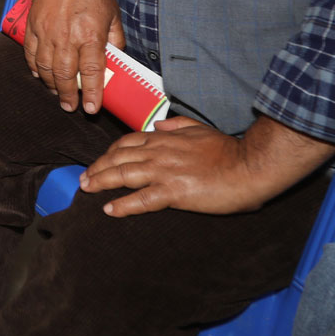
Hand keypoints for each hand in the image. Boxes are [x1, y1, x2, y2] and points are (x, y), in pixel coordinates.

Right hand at [24, 0, 123, 113]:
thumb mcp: (113, 15)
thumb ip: (115, 41)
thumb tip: (114, 60)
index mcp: (90, 35)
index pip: (92, 73)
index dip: (92, 94)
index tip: (92, 109)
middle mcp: (66, 37)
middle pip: (65, 75)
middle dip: (68, 96)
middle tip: (71, 107)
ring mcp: (46, 32)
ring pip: (45, 68)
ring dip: (51, 85)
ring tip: (58, 94)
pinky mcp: (33, 26)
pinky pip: (30, 53)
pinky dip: (34, 67)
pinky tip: (40, 75)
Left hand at [80, 119, 275, 216]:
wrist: (250, 166)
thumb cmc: (229, 150)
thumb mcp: (200, 129)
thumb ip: (177, 126)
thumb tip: (158, 127)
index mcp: (164, 139)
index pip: (127, 143)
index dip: (110, 153)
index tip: (101, 161)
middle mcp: (158, 153)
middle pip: (117, 158)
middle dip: (97, 167)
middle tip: (84, 178)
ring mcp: (164, 172)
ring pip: (122, 175)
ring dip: (100, 182)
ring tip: (87, 189)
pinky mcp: (174, 192)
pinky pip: (141, 199)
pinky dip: (123, 205)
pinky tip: (109, 209)